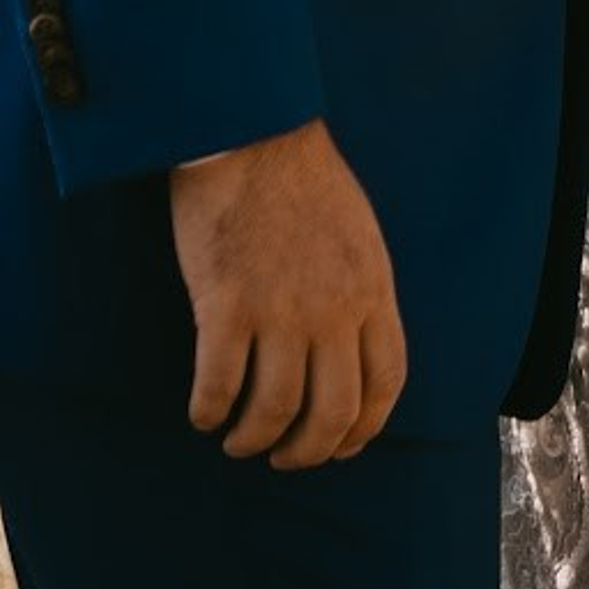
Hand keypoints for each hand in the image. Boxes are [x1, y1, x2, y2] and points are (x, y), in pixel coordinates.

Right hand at [169, 118, 406, 467]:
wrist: (250, 130)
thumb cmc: (300, 178)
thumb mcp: (358, 234)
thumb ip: (359, 292)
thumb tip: (351, 350)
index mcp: (372, 288)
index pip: (385, 383)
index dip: (363, 429)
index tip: (340, 446)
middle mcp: (333, 309)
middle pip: (332, 413)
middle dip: (307, 452)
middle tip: (282, 457)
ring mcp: (280, 309)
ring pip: (273, 412)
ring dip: (253, 439)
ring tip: (237, 440)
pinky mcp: (226, 305)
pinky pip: (218, 387)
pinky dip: (209, 412)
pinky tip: (203, 413)